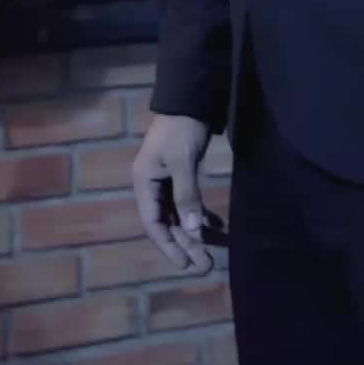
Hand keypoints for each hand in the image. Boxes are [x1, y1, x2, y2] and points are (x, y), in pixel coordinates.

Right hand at [132, 114, 216, 272]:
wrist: (191, 98)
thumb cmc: (182, 129)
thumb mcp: (183, 161)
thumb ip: (187, 195)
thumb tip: (192, 232)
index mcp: (144, 183)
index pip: (154, 223)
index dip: (168, 246)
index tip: (185, 264)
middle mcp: (153, 185)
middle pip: (170, 223)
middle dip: (187, 244)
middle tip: (206, 266)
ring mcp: (167, 180)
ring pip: (181, 215)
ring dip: (197, 233)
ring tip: (215, 253)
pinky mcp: (182, 175)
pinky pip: (190, 203)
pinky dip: (202, 216)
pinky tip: (218, 228)